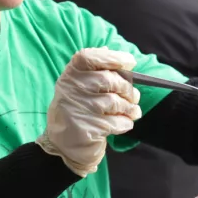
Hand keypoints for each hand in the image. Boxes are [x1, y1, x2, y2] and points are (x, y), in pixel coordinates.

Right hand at [36, 48, 141, 176]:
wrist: (63, 147)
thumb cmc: (78, 112)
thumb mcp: (78, 88)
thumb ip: (93, 70)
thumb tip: (107, 50)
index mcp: (70, 76)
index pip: (88, 57)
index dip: (113, 58)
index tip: (130, 63)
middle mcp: (71, 90)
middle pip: (108, 80)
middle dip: (127, 89)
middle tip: (134, 97)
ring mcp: (77, 110)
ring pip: (115, 101)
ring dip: (130, 107)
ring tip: (132, 111)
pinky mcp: (87, 129)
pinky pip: (117, 122)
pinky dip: (125, 123)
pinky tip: (123, 123)